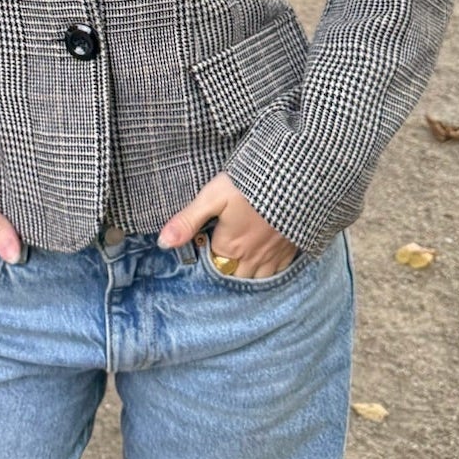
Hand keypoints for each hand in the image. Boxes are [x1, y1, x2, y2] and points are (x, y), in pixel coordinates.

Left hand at [158, 172, 297, 279]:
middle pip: (234, 276)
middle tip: (221, 255)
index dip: (207, 256)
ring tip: (240, 264)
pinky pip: (279, 272)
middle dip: (226, 270)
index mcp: (230, 246)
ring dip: (247, 274)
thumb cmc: (251, 185)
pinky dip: (270, 272)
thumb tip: (162, 243)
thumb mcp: (214, 196)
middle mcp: (252, 257)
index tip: (206, 245)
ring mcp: (274, 256)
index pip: (213, 265)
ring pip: (257, 279)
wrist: (297, 179)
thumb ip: (188, 220)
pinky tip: (266, 263)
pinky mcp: (291, 250)